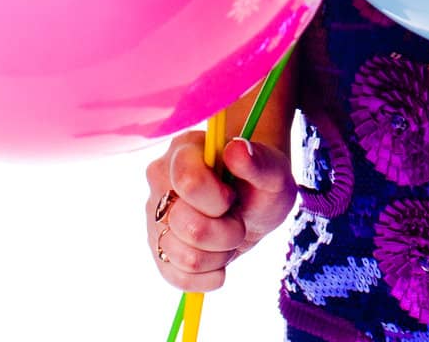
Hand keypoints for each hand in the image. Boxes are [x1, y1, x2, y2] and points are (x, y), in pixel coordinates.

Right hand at [144, 130, 298, 291]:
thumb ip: (259, 160)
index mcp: (185, 150)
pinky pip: (178, 279)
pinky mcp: (157, 248)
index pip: (188, 182)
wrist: (251, 203)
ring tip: (228, 234)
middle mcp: (160, 180)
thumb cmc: (260, 183)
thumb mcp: (274, 171)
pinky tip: (219, 257)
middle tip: (237, 218)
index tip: (232, 197)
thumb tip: (237, 149)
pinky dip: (208, 275)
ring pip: (185, 257)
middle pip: (186, 225)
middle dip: (225, 231)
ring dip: (219, 254)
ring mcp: (155, 216)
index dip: (217, 200)